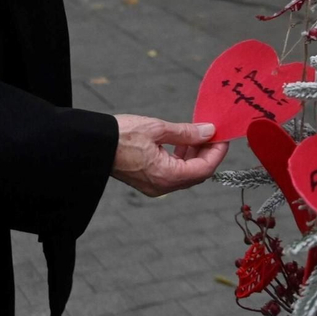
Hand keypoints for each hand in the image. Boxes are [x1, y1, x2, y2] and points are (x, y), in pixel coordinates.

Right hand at [111, 115, 228, 196]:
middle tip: (213, 134)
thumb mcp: (158, 129)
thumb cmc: (122, 135)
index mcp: (166, 176)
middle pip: (197, 174)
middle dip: (208, 154)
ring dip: (195, 156)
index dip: (217, 153)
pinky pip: (173, 174)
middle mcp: (162, 186)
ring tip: (197, 135)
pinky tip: (182, 143)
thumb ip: (187, 133)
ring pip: (186, 174)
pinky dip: (182, 160)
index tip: (223, 136)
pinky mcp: (148, 181)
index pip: (204, 169)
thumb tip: (209, 131)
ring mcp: (155, 186)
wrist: (94, 145)